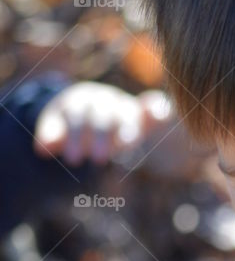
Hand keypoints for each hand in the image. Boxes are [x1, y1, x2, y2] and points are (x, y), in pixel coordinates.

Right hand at [33, 81, 176, 166]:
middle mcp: (100, 100)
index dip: (128, 128)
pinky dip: (48, 134)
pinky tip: (45, 150)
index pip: (128, 115)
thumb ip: (153, 116)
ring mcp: (77, 103)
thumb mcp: (140, 122)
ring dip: (75, 137)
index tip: (129, 145)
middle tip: (101, 160)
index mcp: (123, 105)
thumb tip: (163, 109)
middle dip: (101, 136)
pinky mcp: (55, 110)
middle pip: (102, 115)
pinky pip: (51, 120)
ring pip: (76, 116)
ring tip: (75, 160)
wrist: (87, 109)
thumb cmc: (122, 124)